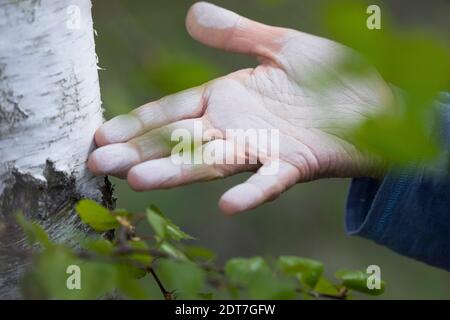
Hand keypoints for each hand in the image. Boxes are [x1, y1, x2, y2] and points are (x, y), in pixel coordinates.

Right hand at [88, 2, 391, 214]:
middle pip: (179, 140)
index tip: (100, 134)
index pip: (171, 111)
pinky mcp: (295, 165)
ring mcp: (262, 148)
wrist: (375, 103)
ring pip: (211, 161)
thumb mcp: (280, 45)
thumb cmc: (330, 74)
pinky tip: (227, 204)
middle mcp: (236, 127)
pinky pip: (269, 181)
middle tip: (98, 162)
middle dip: (139, 151)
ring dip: (176, 171)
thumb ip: (237, 35)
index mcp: (227, 99)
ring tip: (138, 179)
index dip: (136, 122)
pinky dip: (250, 193)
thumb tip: (192, 12)